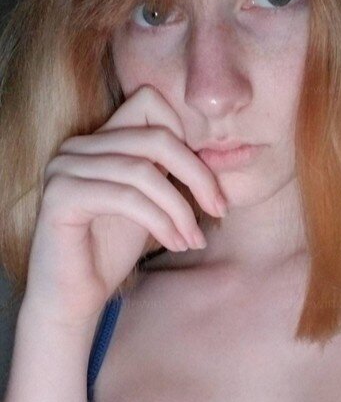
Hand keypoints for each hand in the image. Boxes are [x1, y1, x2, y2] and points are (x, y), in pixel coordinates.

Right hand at [23, 86, 226, 327]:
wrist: (73, 298)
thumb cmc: (111, 251)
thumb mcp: (148, 201)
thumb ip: (165, 169)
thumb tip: (212, 151)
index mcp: (98, 140)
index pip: (149, 102)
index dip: (187, 138)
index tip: (208, 184)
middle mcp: (77, 146)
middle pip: (156, 137)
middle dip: (197, 175)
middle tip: (219, 210)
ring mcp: (64, 167)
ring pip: (144, 171)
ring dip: (180, 209)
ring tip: (193, 240)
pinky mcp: (61, 196)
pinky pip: (126, 198)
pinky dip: (160, 222)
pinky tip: (174, 244)